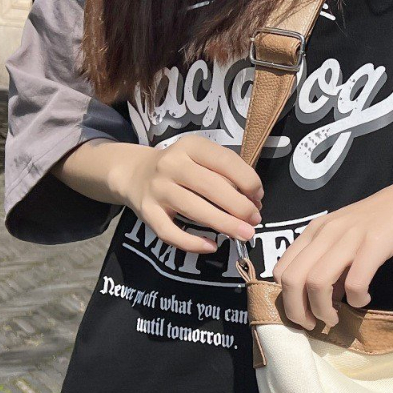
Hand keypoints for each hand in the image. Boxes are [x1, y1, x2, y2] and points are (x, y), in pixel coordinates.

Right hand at [110, 135, 263, 254]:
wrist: (134, 173)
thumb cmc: (181, 168)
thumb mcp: (201, 159)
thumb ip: (227, 175)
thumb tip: (254, 203)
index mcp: (191, 146)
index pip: (225, 161)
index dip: (248, 181)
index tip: (258, 197)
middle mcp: (172, 164)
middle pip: (211, 186)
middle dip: (239, 206)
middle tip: (255, 220)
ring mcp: (157, 188)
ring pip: (194, 209)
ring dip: (224, 223)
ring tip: (244, 234)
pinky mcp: (146, 212)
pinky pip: (170, 232)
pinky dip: (192, 243)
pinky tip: (211, 246)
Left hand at [272, 176, 392, 329]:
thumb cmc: (386, 220)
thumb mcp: (348, 237)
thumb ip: (333, 265)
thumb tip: (323, 299)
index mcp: (315, 230)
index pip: (282, 270)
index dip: (287, 300)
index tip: (304, 315)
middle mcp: (327, 231)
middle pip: (293, 280)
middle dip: (299, 311)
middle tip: (316, 325)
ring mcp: (350, 236)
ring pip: (317, 282)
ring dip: (324, 310)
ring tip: (337, 318)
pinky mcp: (376, 243)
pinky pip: (355, 281)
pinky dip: (356, 299)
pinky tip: (364, 299)